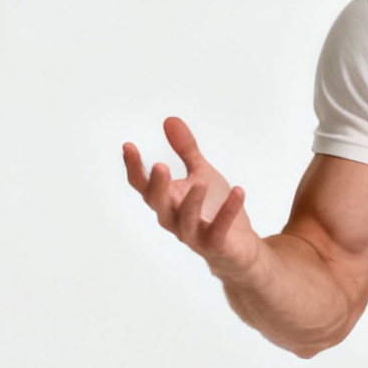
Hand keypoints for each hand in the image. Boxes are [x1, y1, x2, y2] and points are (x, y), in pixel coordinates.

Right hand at [123, 117, 262, 280]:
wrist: (239, 248)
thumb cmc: (215, 209)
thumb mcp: (202, 174)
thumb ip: (186, 150)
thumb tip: (169, 119)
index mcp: (168, 201)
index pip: (142, 185)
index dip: (134, 167)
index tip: (128, 145)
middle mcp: (174, 220)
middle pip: (158, 205)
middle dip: (158, 187)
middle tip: (160, 166)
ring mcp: (194, 236)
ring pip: (185, 221)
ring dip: (192, 202)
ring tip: (200, 182)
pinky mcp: (216, 246)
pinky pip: (219, 230)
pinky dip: (228, 211)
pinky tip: (239, 191)